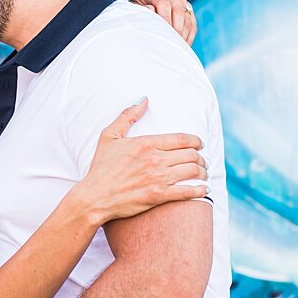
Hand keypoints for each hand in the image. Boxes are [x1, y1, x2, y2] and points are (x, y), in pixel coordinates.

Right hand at [79, 99, 207, 221]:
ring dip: (203, 172)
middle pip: (191, 154)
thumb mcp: (109, 136)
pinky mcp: (159, 196)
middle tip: (202, 161)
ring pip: (193, 171)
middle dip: (201, 157)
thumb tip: (143, 99)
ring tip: (203, 174)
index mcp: (146, 143)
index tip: (200, 144)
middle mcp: (155, 159)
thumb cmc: (101, 168)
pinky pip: (187, 191)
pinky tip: (203, 189)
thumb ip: (127, 116)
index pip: (182, 138)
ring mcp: (158, 178)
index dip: (196, 141)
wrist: (94, 197)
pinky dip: (199, 190)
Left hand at [130, 0, 195, 44]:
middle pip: (177, 7)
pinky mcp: (187, 8)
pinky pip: (192, 21)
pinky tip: (184, 44)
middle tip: (172, 40)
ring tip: (178, 44)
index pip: (163, 1)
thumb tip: (152, 9)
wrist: (142, 13)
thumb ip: (142, 10)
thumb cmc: (136, 14)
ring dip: (184, 31)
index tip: (164, 31)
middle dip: (176, 26)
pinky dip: (189, 34)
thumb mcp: (134, 12)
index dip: (165, 17)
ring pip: (187, 14)